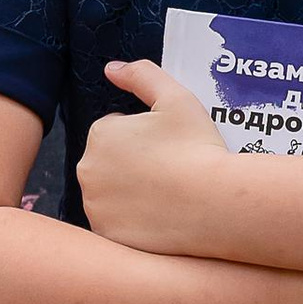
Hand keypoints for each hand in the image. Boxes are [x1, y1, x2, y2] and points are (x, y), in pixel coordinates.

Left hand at [78, 59, 237, 255]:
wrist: (214, 203)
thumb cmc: (197, 148)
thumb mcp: (176, 97)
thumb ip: (142, 74)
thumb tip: (111, 69)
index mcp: (100, 134)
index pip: (115, 131)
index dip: (144, 137)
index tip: (168, 147)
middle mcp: (87, 170)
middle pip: (109, 163)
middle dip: (131, 164)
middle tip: (168, 170)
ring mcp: (95, 206)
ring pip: (110, 194)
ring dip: (129, 193)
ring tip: (165, 194)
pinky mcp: (106, 234)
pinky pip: (115, 224)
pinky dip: (132, 221)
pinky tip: (159, 216)